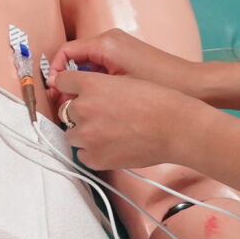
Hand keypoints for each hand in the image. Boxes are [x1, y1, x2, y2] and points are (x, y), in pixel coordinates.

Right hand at [47, 29, 200, 96]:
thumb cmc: (160, 87)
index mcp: (106, 43)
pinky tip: (100, 99)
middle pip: (75, 56)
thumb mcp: (118, 89)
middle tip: (64, 102)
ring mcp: (119, 46)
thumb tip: (63, 90)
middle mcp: (111, 39)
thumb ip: (87, 86)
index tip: (54, 92)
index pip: (66, 51)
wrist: (193, 86)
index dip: (56, 72)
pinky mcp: (126, 55)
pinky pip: (100, 64)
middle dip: (67, 79)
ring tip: (81, 104)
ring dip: (81, 81)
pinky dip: (95, 80)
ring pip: (87, 62)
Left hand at [52, 66, 207, 171]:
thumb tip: (82, 96)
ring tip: (109, 133)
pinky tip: (111, 146)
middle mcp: (83, 107)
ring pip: (71, 133)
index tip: (75, 92)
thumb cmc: (158, 103)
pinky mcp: (94, 157)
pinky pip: (82, 154)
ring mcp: (87, 134)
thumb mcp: (125, 81)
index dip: (71, 87)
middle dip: (80, 113)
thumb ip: (98, 86)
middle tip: (103, 116)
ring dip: (84, 133)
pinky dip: (93, 151)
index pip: (63, 81)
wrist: (175, 128)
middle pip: (66, 109)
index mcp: (91, 84)